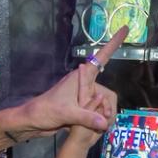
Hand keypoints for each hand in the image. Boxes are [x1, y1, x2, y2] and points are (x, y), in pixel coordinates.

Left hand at [2, 27, 126, 141]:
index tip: (125, 29)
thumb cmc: (46, 111)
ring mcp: (82, 95)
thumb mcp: (67, 113)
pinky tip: (94, 129)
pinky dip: (97, 119)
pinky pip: (96, 111)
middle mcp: (83, 83)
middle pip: (106, 91)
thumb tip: (106, 122)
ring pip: (102, 103)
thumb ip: (87, 117)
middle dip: (108, 107)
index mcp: (81, 77)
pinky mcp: (81, 106)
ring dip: (102, 116)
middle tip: (105, 121)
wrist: (33, 122)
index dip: (114, 43)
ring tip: (96, 128)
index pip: (101, 57)